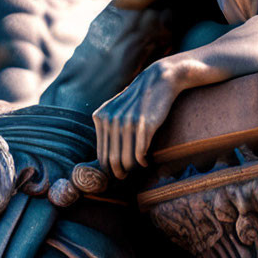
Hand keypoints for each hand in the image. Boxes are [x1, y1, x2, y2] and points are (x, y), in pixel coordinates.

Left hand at [93, 61, 179, 178]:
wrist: (158, 80)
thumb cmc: (138, 99)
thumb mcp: (115, 108)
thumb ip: (106, 126)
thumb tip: (105, 158)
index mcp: (100, 117)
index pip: (100, 154)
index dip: (108, 169)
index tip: (116, 174)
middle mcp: (110, 120)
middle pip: (111, 160)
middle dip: (119, 173)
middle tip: (126, 177)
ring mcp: (127, 122)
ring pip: (125, 160)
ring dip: (132, 169)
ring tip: (137, 168)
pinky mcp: (144, 125)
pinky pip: (140, 153)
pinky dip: (143, 162)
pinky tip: (146, 161)